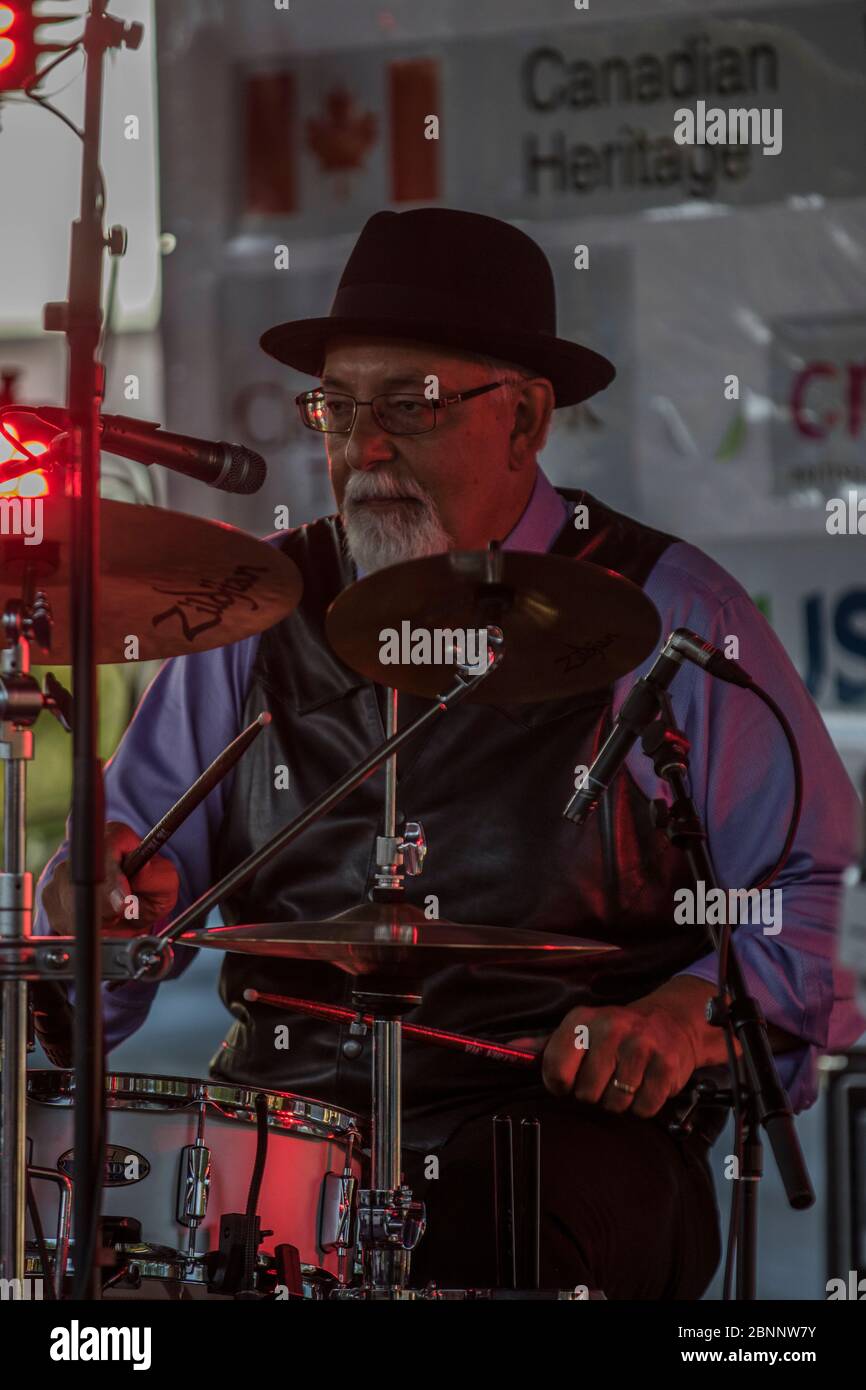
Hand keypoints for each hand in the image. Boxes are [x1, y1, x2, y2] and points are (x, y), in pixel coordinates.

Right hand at [41, 820, 179, 939]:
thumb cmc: (149, 889)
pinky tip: (97, 921)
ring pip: (69, 902)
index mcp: (115, 836)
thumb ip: (157, 877)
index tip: (122, 903)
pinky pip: (61, 918)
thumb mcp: (165, 883)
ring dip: (94, 919)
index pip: (105, 848)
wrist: (133, 908)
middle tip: (120, 914)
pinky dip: (82, 927)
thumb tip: (140, 875)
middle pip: (81, 878)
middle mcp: (84, 850)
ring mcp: (63, 872)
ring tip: (112, 916)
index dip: (112, 878)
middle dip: (103, 907)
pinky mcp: (50, 896)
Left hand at [508, 999, 699, 1118]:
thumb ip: (544, 1044)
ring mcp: (640, 1046)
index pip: (555, 1069)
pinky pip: (643, 1108)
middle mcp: (610, 1028)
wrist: (669, 1023)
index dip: (560, 1085)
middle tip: (606, 1079)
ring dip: (619, 1102)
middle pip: (585, 1093)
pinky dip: (643, 1106)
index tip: (569, 1082)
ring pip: (614, 1103)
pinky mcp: (666, 1065)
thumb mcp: (579, 1031)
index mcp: (581, 1020)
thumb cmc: (614, 1035)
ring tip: (626, 1081)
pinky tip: (645, 1085)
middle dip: (594, 1094)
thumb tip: (508, 1049)